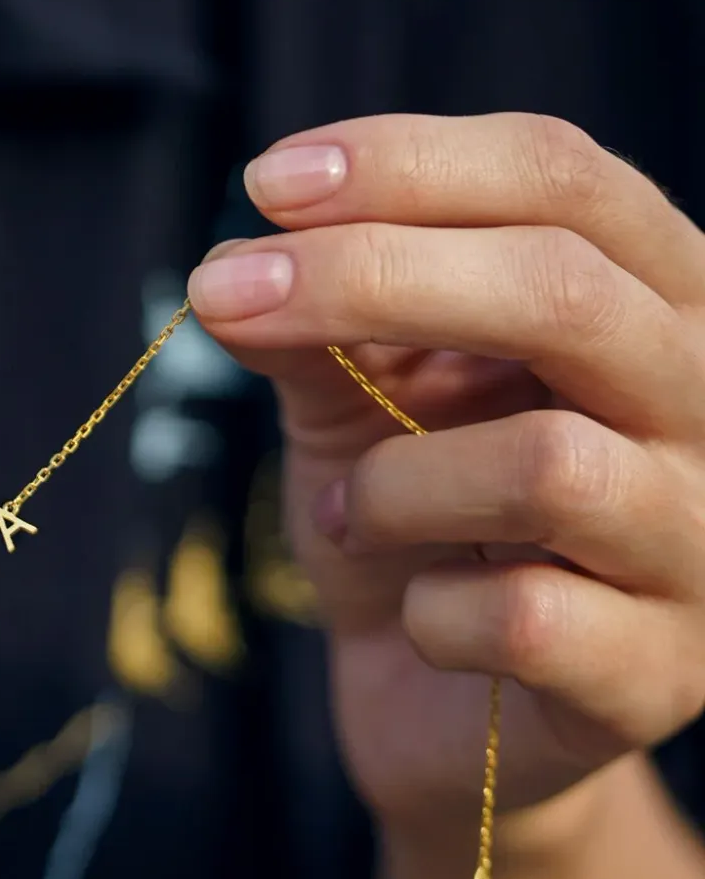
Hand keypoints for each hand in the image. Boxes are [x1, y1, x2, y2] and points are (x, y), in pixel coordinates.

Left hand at [187, 113, 704, 846]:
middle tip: (221, 295)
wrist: (440, 715)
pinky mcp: (661, 675)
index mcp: (654, 299)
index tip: (261, 184)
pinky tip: (416, 621)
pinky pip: (526, 620)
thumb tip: (233, 266)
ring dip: (391, 486)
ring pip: (547, 467)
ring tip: (347, 516)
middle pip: (566, 292)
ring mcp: (704, 547)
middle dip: (371, 280)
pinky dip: (425, 616)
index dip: (409, 162)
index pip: (563, 179)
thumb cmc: (412, 527)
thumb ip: (314, 327)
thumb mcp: (355, 404)